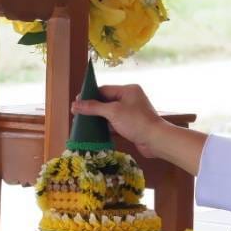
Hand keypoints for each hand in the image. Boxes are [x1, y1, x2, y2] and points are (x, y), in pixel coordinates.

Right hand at [73, 84, 206, 174]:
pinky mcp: (132, 125)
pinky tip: (95, 131)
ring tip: (83, 123)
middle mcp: (130, 99)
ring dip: (98, 118)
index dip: (89, 96)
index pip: (104, 89)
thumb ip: (93, 107)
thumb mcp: (112, 112)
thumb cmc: (135, 122)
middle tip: (77, 114)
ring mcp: (131, 112)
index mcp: (128, 90)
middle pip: (106, 101)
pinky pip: (115, 123)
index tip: (76, 102)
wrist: (155, 140)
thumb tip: (75, 104)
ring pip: (110, 113)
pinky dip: (106, 126)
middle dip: (93, 108)